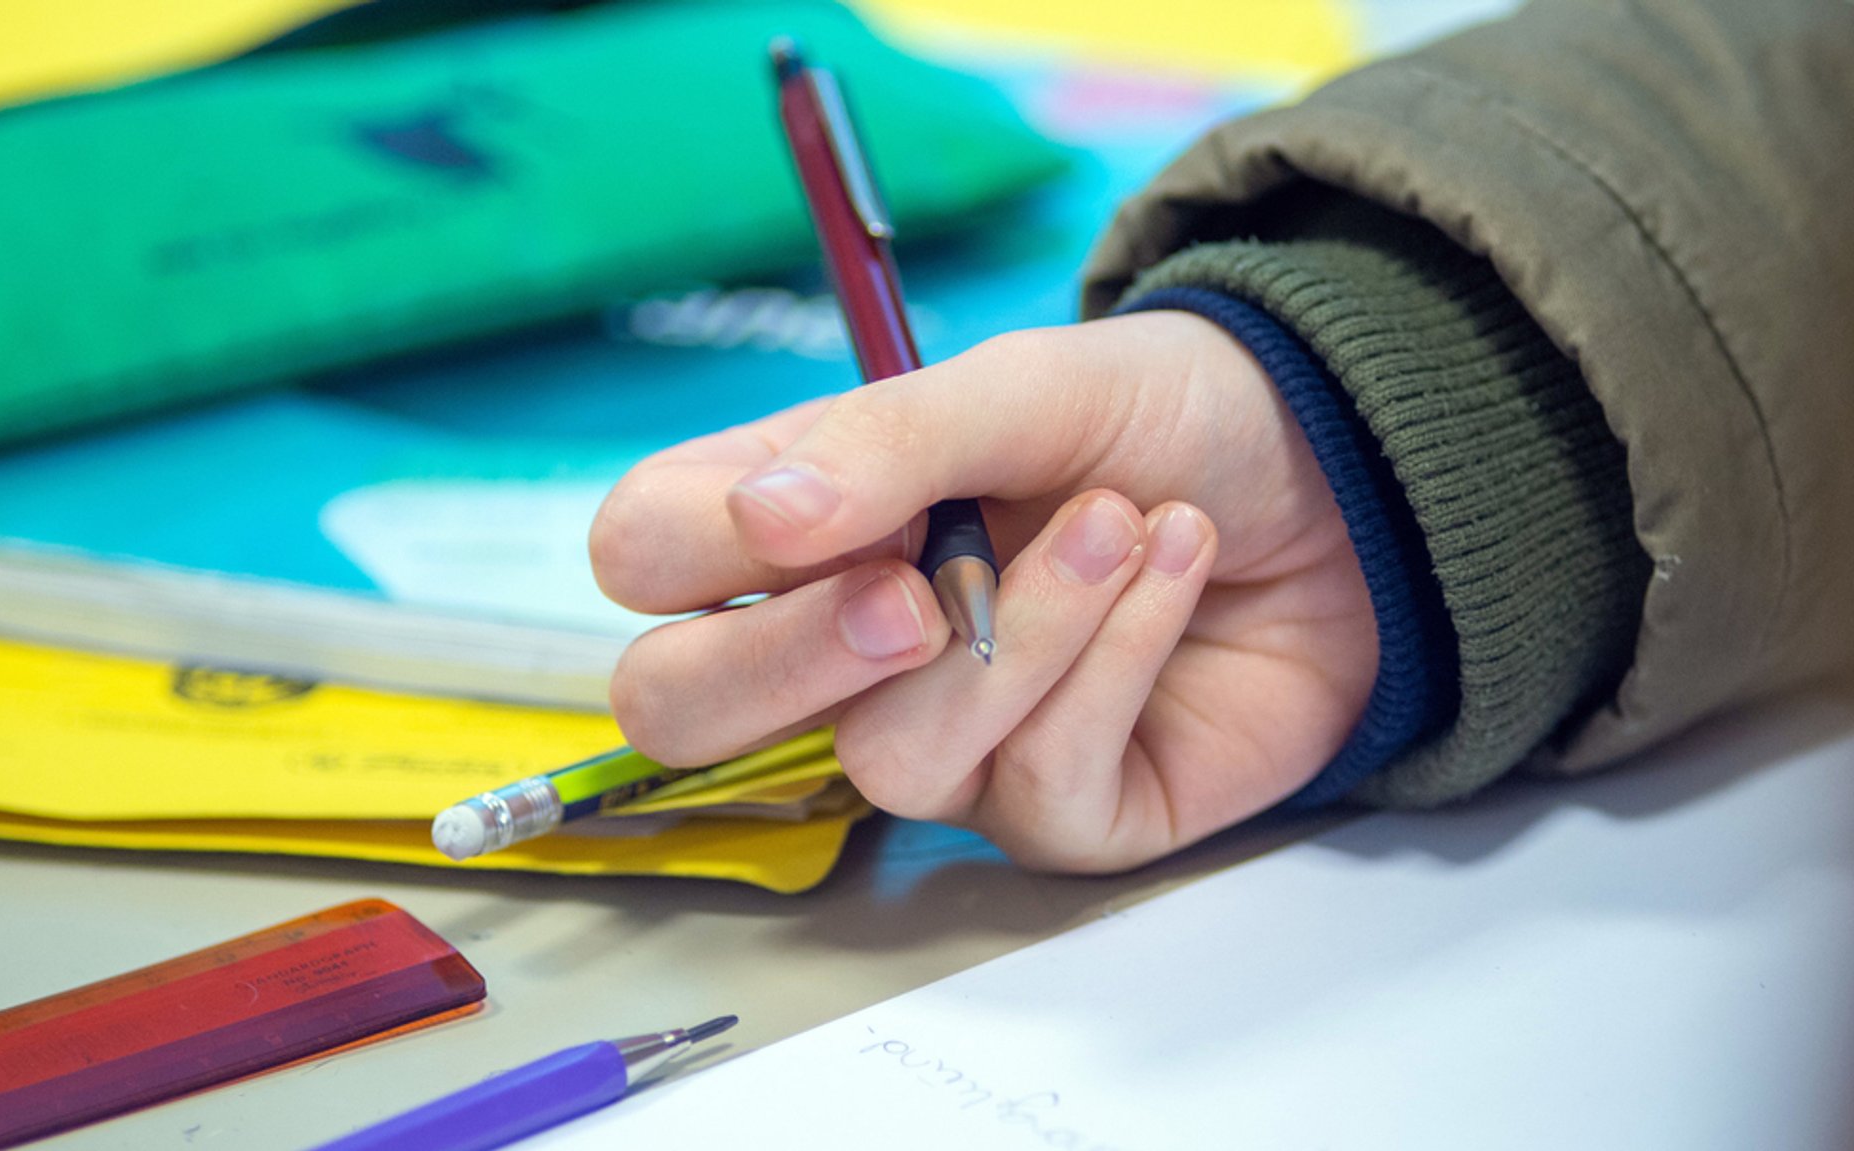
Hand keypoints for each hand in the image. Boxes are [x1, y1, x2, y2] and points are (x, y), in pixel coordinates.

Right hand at [589, 311, 1377, 871]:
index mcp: (800, 522)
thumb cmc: (1163, 417)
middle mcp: (846, 646)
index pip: (646, 562)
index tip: (812, 510)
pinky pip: (1039, 779)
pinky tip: (1178, 570)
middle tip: (916, 590)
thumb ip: (884, 442)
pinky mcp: (1057, 808)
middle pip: (687, 714)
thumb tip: (762, 520)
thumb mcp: (1024, 388)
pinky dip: (1116, 657)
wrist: (1346, 477)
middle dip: (795, 658)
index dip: (693, 551)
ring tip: (1124, 524)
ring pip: (889, 757)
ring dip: (1025, 629)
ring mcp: (947, 741)